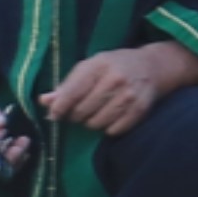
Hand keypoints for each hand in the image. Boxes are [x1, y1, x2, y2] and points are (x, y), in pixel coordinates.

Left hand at [38, 41, 197, 138]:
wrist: (152, 67)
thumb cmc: (114, 66)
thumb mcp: (89, 67)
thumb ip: (67, 85)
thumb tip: (45, 102)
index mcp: (99, 65)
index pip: (72, 92)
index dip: (59, 108)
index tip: (54, 115)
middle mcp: (115, 80)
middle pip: (82, 112)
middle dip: (75, 116)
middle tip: (79, 111)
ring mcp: (129, 96)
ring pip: (96, 124)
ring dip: (91, 123)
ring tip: (95, 113)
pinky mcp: (140, 110)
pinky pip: (113, 131)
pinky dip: (108, 128)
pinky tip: (110, 117)